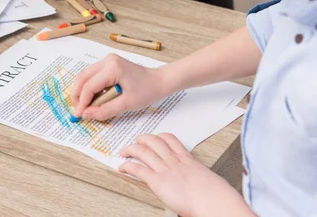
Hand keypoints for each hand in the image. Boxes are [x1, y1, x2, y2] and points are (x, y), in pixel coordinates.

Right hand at [71, 54, 171, 120]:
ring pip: (85, 76)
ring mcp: (107, 60)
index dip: (82, 102)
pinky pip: (92, 76)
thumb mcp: (126, 104)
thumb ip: (104, 110)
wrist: (159, 80)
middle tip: (78, 111)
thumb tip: (86, 114)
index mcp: (112, 68)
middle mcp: (107, 60)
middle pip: (82, 78)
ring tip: (86, 107)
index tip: (79, 115)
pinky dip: (90, 88)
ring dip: (82, 92)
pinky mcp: (108, 64)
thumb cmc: (147, 91)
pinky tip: (95, 99)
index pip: (89, 86)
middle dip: (77, 96)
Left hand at [119, 134, 253, 216]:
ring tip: (124, 151)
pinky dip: (127, 166)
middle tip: (137, 142)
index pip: (171, 140)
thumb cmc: (216, 196)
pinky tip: (122, 167)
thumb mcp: (209, 180)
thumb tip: (201, 185)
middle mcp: (175, 161)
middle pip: (154, 141)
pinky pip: (138, 169)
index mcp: (188, 160)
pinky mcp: (157, 181)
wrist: (214, 202)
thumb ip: (200, 178)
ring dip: (131, 149)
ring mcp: (165, 170)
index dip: (160, 137)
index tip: (155, 138)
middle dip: (143, 139)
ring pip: (143, 151)